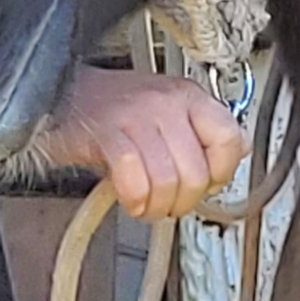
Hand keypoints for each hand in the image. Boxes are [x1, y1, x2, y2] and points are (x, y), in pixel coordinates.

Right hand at [33, 67, 246, 220]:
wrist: (60, 93)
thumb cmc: (112, 108)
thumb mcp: (167, 112)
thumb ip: (203, 131)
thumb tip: (239, 150)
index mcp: (188, 95)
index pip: (229, 140)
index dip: (220, 174)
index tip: (205, 183)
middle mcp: (166, 102)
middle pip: (196, 173)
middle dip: (182, 202)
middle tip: (167, 202)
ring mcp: (136, 115)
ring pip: (167, 181)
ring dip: (156, 207)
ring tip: (146, 203)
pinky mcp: (105, 133)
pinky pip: (133, 179)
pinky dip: (133, 199)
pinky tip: (129, 198)